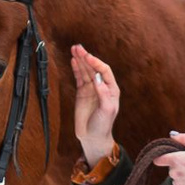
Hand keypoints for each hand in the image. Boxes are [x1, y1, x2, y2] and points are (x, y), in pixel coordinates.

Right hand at [70, 44, 119, 168]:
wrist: (93, 137)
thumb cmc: (103, 125)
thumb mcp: (106, 111)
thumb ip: (103, 95)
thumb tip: (97, 79)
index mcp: (111, 89)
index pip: (104, 71)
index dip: (96, 63)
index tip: (88, 58)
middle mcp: (102, 86)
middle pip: (94, 68)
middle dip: (86, 57)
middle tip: (78, 47)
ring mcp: (91, 89)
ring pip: (86, 71)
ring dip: (80, 60)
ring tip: (74, 49)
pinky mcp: (82, 93)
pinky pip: (79, 77)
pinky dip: (76, 68)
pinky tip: (73, 60)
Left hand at [162, 131, 184, 184]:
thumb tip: (172, 136)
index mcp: (177, 159)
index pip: (159, 158)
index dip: (163, 157)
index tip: (169, 157)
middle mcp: (174, 173)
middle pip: (171, 167)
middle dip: (180, 165)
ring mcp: (177, 184)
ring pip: (177, 177)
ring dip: (184, 175)